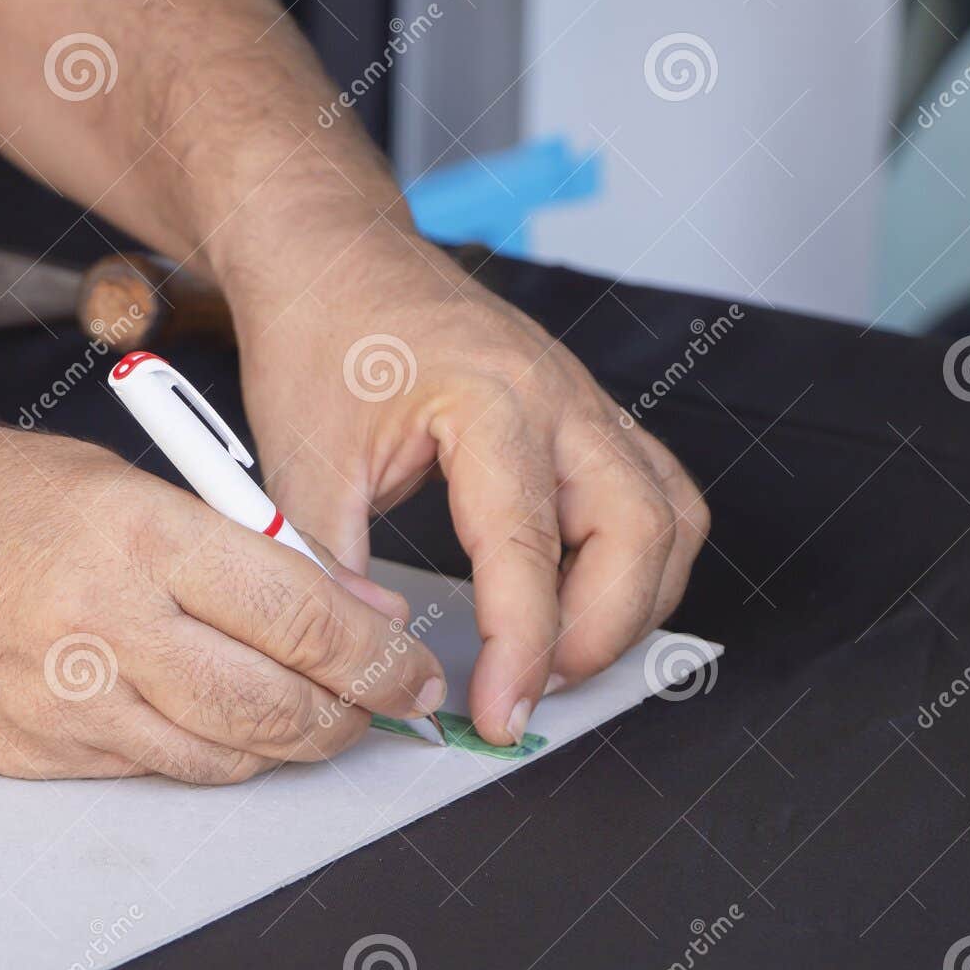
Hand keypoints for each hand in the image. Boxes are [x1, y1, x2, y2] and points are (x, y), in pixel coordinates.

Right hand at [0, 424, 446, 782]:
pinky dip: (212, 756)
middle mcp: (104, 624)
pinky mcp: (38, 755)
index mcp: (137, 533)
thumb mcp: (123, 483)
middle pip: (274, 703)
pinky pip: (158, 772)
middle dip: (353, 715)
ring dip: (291, 745)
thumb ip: (236, 549)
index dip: (377, 654)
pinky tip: (228, 727)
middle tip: (384, 707)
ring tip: (319, 719)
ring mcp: (66, 702)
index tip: (411, 668)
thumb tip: (345, 609)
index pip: (299, 613)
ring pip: (226, 756)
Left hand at [234, 228, 708, 746]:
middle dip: (603, 633)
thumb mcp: (299, 462)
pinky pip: (656, 495)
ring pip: (670, 517)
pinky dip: (639, 562)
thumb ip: (332, 568)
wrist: (333, 258)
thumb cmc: (318, 336)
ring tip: (562, 654)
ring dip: (635, 600)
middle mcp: (558, 396)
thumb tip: (376, 654)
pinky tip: (585, 598)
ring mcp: (584, 402)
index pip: (528, 547)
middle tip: (535, 689)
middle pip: (642, 531)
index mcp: (488, 398)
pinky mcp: (585, 416)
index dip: (522, 646)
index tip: (500, 711)